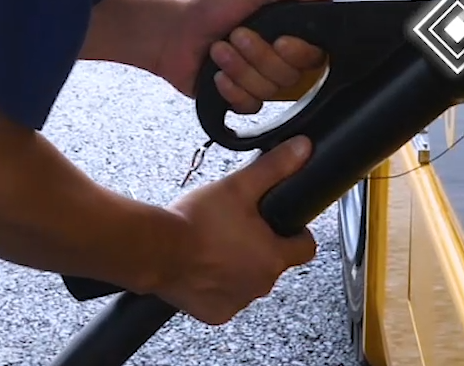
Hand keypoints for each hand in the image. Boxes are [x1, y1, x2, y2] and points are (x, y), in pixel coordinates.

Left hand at [152, 0, 331, 112]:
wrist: (170, 32)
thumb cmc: (207, 5)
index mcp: (284, 30)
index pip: (312, 54)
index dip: (297, 51)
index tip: (279, 37)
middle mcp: (275, 57)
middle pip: (291, 75)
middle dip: (259, 55)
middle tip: (237, 35)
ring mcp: (257, 79)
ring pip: (269, 91)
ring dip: (240, 68)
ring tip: (219, 49)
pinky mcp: (239, 98)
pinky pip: (250, 106)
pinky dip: (231, 89)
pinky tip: (216, 74)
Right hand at [156, 136, 317, 323]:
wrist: (157, 250)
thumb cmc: (196, 224)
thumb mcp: (239, 186)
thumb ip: (274, 168)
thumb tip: (300, 150)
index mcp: (273, 257)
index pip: (305, 247)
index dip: (297, 232)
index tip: (285, 224)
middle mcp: (260, 284)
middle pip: (273, 262)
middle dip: (260, 245)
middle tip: (237, 226)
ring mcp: (237, 301)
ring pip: (248, 280)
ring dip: (238, 265)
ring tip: (215, 243)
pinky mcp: (215, 312)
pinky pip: (224, 297)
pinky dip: (216, 284)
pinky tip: (202, 265)